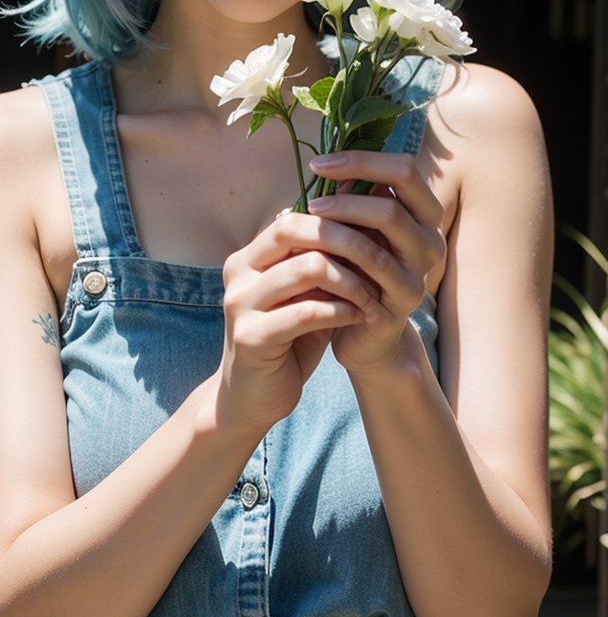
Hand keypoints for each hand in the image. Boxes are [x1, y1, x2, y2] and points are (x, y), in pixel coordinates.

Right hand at [217, 210, 376, 436]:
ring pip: (308, 268)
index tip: (372, 239)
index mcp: (248, 258)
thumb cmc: (287, 341)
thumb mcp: (306, 296)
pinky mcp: (250, 337)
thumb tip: (365, 223)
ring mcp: (240, 305)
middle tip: (379, 259)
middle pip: (295, 231)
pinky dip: (342, 311)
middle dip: (345, 242)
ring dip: (351, 280)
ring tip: (372, 295)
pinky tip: (359, 317)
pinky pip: (307, 312)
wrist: (253, 398)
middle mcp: (238, 274)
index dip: (335, 223)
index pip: (292, 217)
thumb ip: (322, 263)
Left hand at [306, 151, 445, 379]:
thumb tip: (329, 167)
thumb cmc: (355, 276)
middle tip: (311, 192)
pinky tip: (313, 250)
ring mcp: (421, 270)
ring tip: (308, 216)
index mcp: (423, 215)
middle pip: (398, 193)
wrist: (364, 338)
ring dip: (342, 216)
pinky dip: (342, 251)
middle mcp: (431, 239)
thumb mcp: (353, 233)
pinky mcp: (404, 298)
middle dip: (351, 185)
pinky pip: (375, 266)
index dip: (362, 159)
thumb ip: (349, 201)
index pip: (405, 169)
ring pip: (387, 225)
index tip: (320, 163)